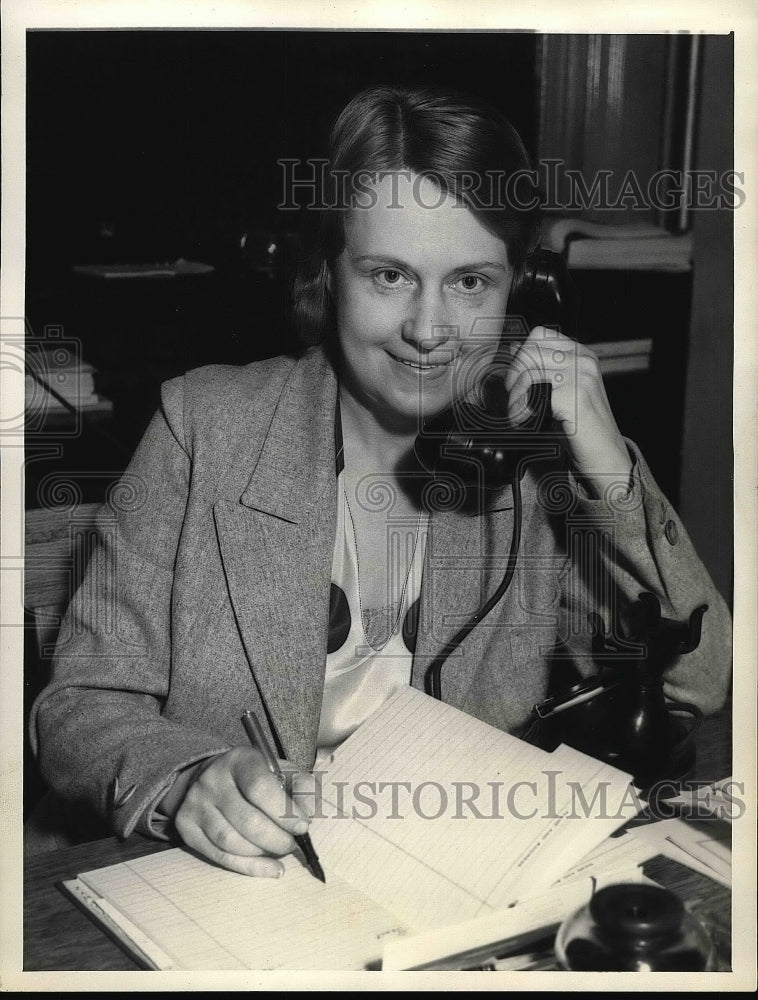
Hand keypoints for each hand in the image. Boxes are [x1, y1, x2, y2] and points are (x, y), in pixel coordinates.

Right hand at [172, 747, 310, 876]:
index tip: (303, 826)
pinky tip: (270, 868)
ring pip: (231, 842)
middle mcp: (212, 779)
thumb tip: (309, 814)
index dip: (284, 812)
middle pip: (247, 820)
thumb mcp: (284, 771)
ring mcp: (195, 803)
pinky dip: (249, 868)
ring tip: (279, 850)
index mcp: (240, 759)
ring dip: (262, 854)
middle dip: (277, 839)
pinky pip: (219, 856)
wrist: (214, 776)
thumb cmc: (258, 777)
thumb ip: (303, 788)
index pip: (260, 788)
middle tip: (292, 844)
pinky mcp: (186, 827)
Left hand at [504, 326, 632, 496]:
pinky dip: (521, 410)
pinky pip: (533, 392)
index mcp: (582, 354)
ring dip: (515, 396)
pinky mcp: (574, 394)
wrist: (605, 455)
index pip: (540, 334)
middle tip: (515, 399)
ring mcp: (581, 375)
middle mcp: (583, 360)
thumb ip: (540, 368)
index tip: (517, 378)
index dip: (521, 354)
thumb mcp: (559, 391)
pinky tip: (525, 422)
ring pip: (528, 369)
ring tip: (519, 414)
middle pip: (530, 349)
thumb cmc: (582, 427)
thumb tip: (514, 348)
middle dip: (514, 376)